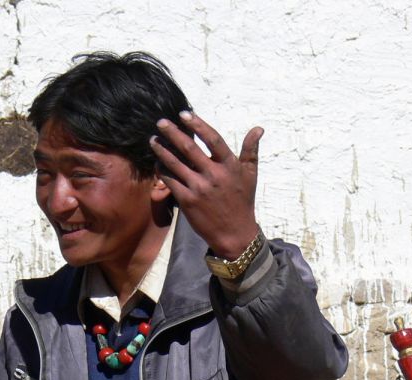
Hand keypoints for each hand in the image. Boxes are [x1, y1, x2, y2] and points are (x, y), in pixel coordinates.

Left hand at [150, 110, 262, 258]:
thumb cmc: (242, 202)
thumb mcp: (251, 175)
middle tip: (161, 122)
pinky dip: (162, 171)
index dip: (198, 125)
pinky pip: (170, 181)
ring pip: (176, 164)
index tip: (184, 114)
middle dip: (173, 133)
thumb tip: (258, 129)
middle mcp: (214, 175)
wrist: (234, 234)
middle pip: (189, 149)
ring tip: (153, 140)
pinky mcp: (187, 201)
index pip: (213, 139)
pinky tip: (157, 163)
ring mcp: (199, 188)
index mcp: (229, 166)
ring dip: (162, 150)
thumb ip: (251, 150)